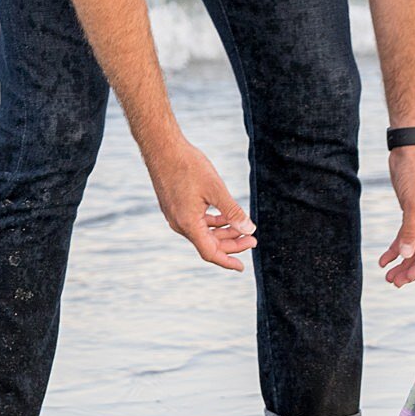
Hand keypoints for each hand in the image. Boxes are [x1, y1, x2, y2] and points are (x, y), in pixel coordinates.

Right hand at [146, 140, 256, 269]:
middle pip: (209, 243)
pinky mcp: (175, 207)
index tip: (242, 267)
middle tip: (252, 238)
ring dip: (223, 232)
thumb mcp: (216, 189)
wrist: (162, 148)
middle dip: (232, 244)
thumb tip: (249, 229)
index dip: (227, 261)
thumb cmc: (188, 165)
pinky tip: (226, 216)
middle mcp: (180, 224)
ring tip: (243, 227)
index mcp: (188, 223)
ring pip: (203, 233)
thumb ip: (233, 212)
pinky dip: (213, 222)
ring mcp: (176, 216)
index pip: (210, 252)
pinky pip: (197, 222)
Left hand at [380, 147, 414, 287]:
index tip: (406, 277)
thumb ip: (410, 230)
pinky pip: (405, 236)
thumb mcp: (413, 203)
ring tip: (388, 275)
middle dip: (410, 268)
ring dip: (402, 261)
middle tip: (394, 281)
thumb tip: (407, 254)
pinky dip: (395, 247)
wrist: (410, 148)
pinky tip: (384, 259)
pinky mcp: (413, 213)